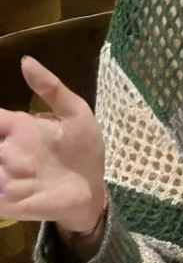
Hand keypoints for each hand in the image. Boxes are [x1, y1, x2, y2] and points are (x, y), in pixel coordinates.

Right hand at [0, 58, 106, 234]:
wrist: (93, 189)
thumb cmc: (84, 148)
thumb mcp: (75, 113)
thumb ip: (51, 88)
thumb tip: (25, 60)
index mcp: (16, 127)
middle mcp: (5, 151)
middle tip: (1, 150)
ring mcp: (4, 177)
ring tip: (7, 167)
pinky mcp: (7, 202)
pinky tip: (3, 188)